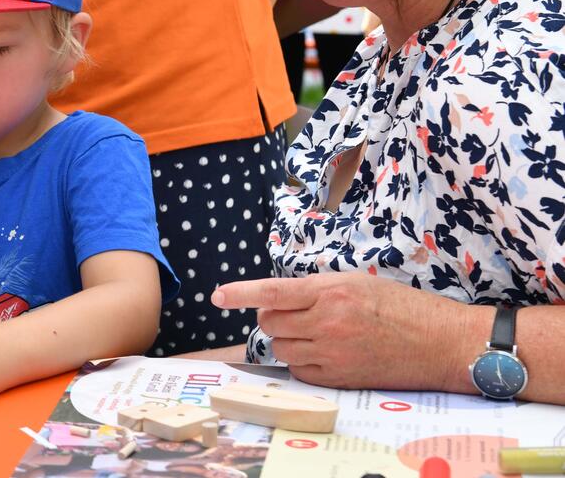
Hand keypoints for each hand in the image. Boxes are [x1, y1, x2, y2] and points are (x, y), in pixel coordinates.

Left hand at [211, 272, 474, 390]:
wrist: (442, 343)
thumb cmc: (404, 307)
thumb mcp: (358, 283)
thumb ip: (317, 289)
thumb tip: (279, 298)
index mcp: (332, 290)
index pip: (272, 292)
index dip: (240, 294)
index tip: (217, 296)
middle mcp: (327, 320)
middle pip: (270, 323)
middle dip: (274, 318)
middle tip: (297, 315)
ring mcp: (332, 352)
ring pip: (281, 347)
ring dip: (289, 340)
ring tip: (318, 333)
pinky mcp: (338, 378)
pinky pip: (300, 370)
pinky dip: (303, 362)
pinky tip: (327, 353)